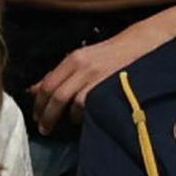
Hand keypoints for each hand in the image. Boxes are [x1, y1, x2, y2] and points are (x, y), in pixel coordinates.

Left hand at [30, 8, 175, 134]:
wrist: (142, 46)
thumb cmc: (111, 57)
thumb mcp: (83, 60)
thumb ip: (60, 76)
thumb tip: (34, 90)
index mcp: (73, 59)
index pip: (48, 83)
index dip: (38, 103)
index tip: (36, 117)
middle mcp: (82, 66)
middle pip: (55, 95)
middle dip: (46, 115)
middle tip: (44, 129)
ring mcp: (95, 77)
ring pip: (70, 102)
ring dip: (64, 117)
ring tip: (62, 126)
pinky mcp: (107, 88)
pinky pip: (88, 107)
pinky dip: (82, 116)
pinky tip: (83, 119)